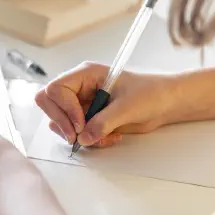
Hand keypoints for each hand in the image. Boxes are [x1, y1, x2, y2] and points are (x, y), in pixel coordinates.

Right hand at [35, 61, 176, 147]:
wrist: (166, 103)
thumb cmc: (151, 93)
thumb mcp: (128, 107)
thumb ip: (103, 122)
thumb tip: (83, 138)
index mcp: (85, 74)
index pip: (56, 89)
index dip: (65, 109)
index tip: (81, 124)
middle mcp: (79, 88)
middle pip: (48, 103)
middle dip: (62, 123)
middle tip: (78, 136)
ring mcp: (82, 104)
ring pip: (60, 122)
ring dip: (77, 135)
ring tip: (102, 137)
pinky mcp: (88, 119)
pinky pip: (76, 133)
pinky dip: (89, 140)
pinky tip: (110, 137)